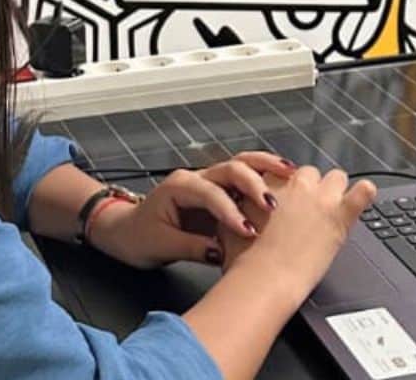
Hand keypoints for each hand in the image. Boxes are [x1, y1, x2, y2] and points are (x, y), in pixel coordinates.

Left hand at [86, 152, 293, 268]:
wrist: (124, 233)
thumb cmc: (137, 237)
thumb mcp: (160, 246)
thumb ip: (193, 247)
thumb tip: (223, 251)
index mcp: (179, 187)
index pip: (212, 194)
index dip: (231, 212)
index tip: (248, 231)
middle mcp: (196, 177)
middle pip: (231, 169)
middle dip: (255, 184)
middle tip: (274, 205)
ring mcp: (208, 181)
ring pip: (241, 164)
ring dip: (266, 169)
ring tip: (291, 175)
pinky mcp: (218, 191)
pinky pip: (243, 178)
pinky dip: (264, 176)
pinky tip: (283, 180)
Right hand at [225, 166, 375, 293]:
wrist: (266, 279)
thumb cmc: (246, 261)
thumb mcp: (230, 229)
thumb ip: (239, 213)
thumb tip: (239, 214)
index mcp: (271, 186)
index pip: (282, 173)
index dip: (286, 190)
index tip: (286, 202)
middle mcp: (297, 186)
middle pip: (310, 172)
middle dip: (311, 188)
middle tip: (308, 210)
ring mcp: (321, 199)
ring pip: (336, 177)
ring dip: (335, 190)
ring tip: (332, 208)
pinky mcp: (341, 216)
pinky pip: (363, 192)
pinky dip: (365, 193)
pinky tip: (365, 195)